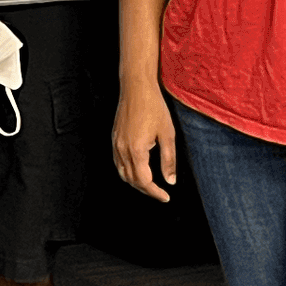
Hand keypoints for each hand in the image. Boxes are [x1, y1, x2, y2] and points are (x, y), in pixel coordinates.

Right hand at [111, 81, 179, 200]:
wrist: (136, 88)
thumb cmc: (154, 107)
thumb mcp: (167, 134)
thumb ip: (169, 160)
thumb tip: (170, 181)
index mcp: (136, 150)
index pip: (144, 181)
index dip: (155, 193)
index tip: (166, 197)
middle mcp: (122, 150)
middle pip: (132, 180)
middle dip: (146, 190)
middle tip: (161, 193)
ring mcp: (115, 144)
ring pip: (122, 173)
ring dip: (136, 183)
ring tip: (151, 185)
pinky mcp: (114, 139)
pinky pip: (118, 163)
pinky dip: (128, 172)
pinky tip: (138, 170)